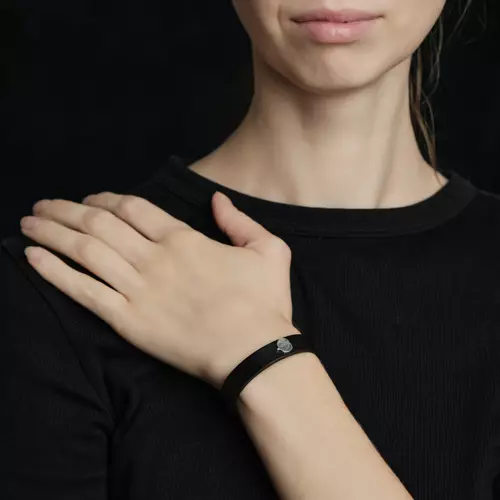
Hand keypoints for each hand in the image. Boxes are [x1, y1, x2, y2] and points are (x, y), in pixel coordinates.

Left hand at [19, 191, 297, 388]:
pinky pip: (83, 292)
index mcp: (183, 239)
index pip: (133, 208)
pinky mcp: (128, 321)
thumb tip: (218, 199)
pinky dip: (55, 272)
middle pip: (100, 224)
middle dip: (67, 210)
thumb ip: (240, 221)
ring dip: (53, 233)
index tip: (89, 199)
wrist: (253, 352)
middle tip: (44, 205)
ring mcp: (138, 289)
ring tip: (29, 223)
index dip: (105, 199)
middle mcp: (154, 258)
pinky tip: (34, 257)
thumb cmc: (264, 303)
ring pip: (85, 251)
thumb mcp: (269, 250)